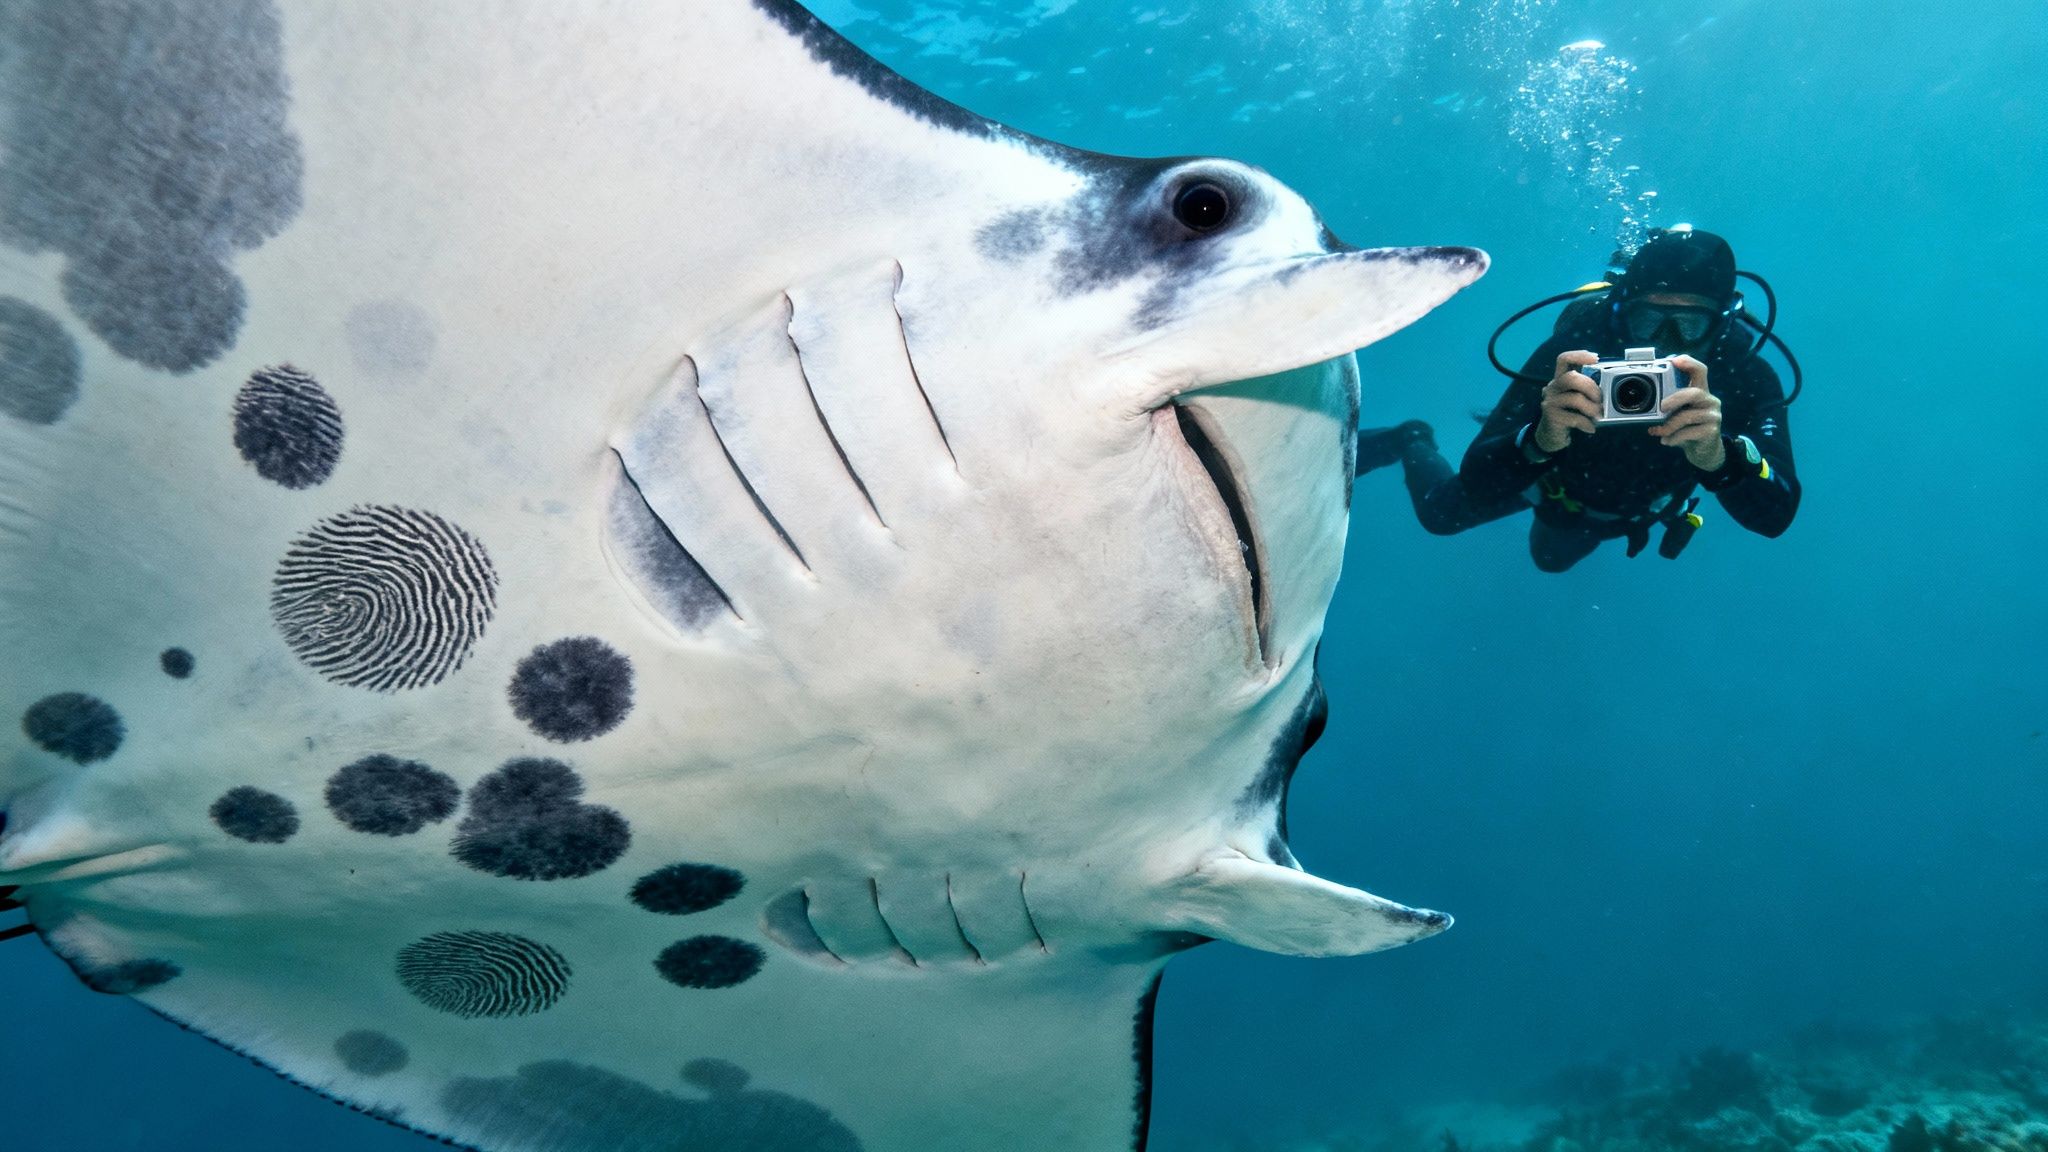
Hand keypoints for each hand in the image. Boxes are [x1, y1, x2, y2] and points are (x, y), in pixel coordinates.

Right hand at [1533, 350, 1601, 453]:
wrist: (1551, 436)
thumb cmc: (1570, 414)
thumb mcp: (1578, 399)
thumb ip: (1588, 390)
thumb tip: (1610, 386)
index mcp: (1560, 379)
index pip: (1563, 359)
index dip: (1579, 356)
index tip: (1596, 358)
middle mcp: (1552, 388)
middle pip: (1571, 377)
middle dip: (1591, 387)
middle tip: (1600, 399)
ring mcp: (1550, 402)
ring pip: (1575, 398)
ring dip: (1592, 408)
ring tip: (1598, 415)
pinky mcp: (1551, 417)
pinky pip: (1574, 418)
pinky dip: (1587, 423)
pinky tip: (1590, 428)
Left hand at [1647, 355, 1724, 470]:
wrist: (1703, 451)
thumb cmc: (1686, 427)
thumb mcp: (1677, 413)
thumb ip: (1667, 405)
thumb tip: (1643, 403)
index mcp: (1700, 391)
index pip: (1700, 371)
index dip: (1689, 363)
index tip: (1674, 360)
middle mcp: (1709, 400)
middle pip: (1694, 392)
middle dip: (1675, 398)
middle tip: (1661, 407)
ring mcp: (1713, 416)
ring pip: (1687, 416)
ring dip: (1668, 425)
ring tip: (1657, 432)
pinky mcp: (1712, 431)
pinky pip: (1688, 433)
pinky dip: (1673, 438)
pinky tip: (1666, 441)